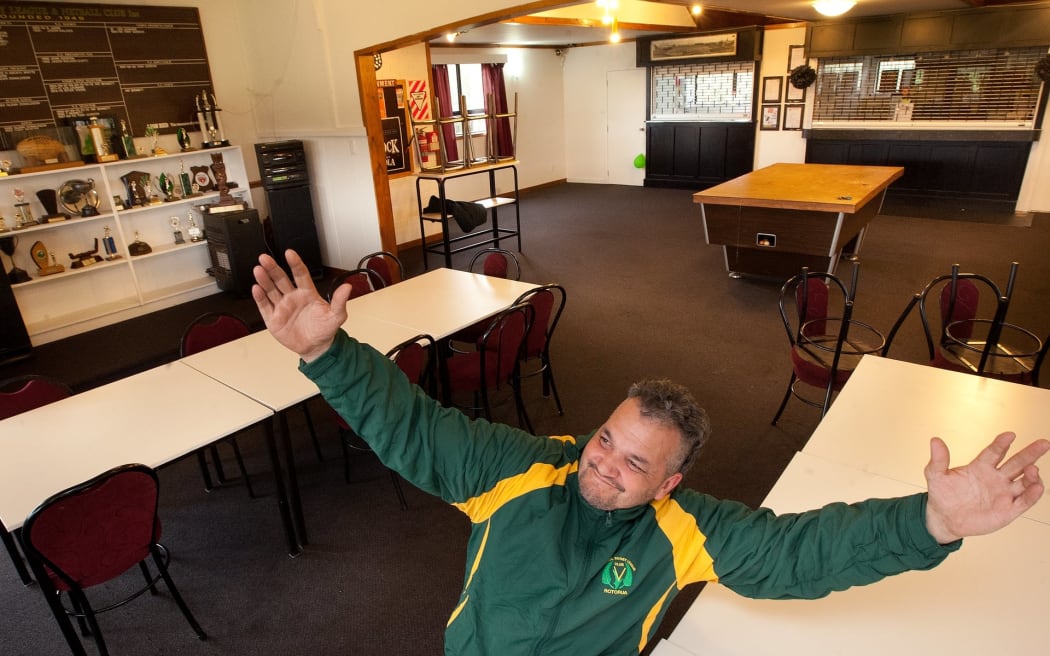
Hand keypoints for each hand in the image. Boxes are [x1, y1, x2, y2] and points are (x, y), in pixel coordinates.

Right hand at [252, 249, 350, 361]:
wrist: (316, 348)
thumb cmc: (325, 329)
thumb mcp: (336, 316)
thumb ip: (340, 301)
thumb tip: (347, 287)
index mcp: (307, 293)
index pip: (300, 274)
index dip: (295, 263)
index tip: (289, 253)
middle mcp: (293, 297)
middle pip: (281, 279)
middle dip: (273, 268)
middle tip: (265, 258)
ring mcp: (282, 307)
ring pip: (271, 290)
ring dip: (264, 280)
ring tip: (258, 270)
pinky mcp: (273, 319)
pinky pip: (265, 306)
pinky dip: (260, 297)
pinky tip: (256, 288)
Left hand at [924, 432, 1049, 543]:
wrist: (945, 519)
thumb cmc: (942, 495)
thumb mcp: (935, 476)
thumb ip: (938, 459)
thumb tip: (935, 440)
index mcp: (980, 467)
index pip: (994, 452)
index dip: (1002, 444)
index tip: (1010, 435)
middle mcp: (996, 478)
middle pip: (1017, 463)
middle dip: (1030, 453)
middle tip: (1043, 443)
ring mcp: (1003, 493)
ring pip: (1024, 481)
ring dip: (1032, 475)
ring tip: (1034, 468)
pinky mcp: (1008, 510)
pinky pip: (1024, 501)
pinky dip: (1032, 494)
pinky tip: (1037, 486)